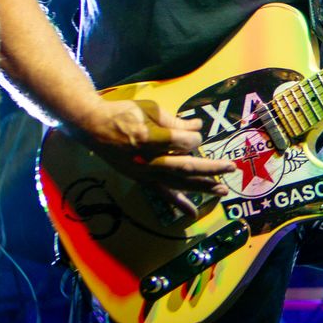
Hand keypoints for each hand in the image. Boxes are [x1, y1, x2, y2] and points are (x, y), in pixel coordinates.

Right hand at [72, 97, 234, 215]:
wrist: (92, 126)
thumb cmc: (122, 113)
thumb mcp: (149, 109)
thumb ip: (175, 121)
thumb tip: (198, 127)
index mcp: (149, 137)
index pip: (183, 142)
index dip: (194, 138)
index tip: (196, 132)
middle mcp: (147, 159)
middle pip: (185, 167)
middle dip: (210, 169)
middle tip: (230, 168)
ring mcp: (144, 172)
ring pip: (178, 183)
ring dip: (201, 187)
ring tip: (221, 190)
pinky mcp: (141, 179)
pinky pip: (162, 193)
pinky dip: (178, 203)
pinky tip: (193, 213)